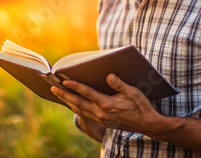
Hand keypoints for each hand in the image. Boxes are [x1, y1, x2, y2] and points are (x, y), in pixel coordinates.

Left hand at [52, 73, 200, 156]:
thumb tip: (108, 75)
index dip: (74, 85)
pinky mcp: (102, 122)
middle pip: (77, 102)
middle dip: (64, 94)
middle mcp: (101, 113)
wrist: (147, 125)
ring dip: (67, 101)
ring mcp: (101, 119)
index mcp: (107, 104)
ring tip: (58, 94)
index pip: (86, 93)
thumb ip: (119, 84)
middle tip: (52, 87)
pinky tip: (72, 103)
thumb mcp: (133, 92)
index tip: (64, 79)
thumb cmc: (141, 106)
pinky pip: (84, 115)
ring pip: (79, 110)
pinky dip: (75, 108)